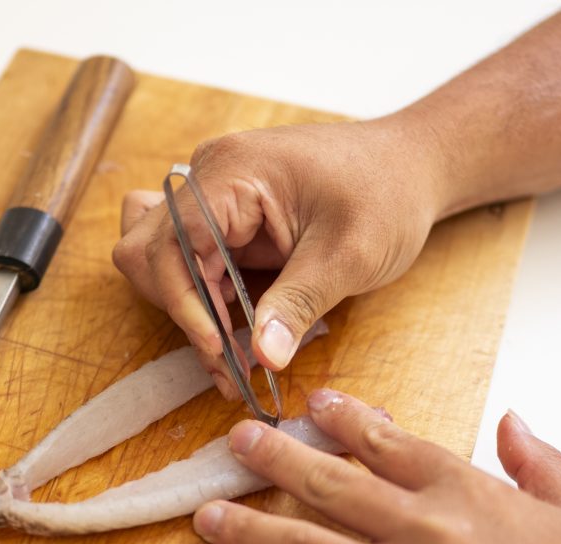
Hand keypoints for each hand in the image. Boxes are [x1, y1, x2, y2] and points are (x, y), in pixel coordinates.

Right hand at [113, 122, 443, 396]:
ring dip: (186, 308)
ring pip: (160, 259)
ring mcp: (212, 191)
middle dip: (182, 311)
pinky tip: (230, 327)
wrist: (412, 165)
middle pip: (149, 251)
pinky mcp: (222, 213)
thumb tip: (261, 358)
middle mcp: (210, 174)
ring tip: (229, 353)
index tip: (221, 351)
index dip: (186, 303)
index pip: (172, 242)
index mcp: (234, 171)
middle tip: (227, 361)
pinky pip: (188, 258)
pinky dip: (199, 297)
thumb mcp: (350, 255)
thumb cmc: (388, 193)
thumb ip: (298, 305)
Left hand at [188, 389, 560, 543]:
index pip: (387, 443)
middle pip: (329, 483)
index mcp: (464, 495)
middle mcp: (421, 536)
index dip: (342, 419)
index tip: (313, 405)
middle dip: (275, 458)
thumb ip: (539, 462)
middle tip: (238, 441)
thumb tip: (513, 419)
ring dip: (246, 528)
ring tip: (207, 514)